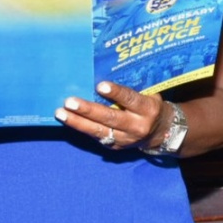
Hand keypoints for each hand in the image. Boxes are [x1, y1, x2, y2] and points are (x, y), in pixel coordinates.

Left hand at [55, 81, 170, 150]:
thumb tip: (105, 75)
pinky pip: (96, 136)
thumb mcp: (150, 95)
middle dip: (88, 110)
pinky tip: (68, 120)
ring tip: (61, 113)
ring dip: (77, 122)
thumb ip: (132, 89)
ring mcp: (125, 139)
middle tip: (70, 102)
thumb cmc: (150, 105)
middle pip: (110, 118)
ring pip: (98, 130)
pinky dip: (81, 128)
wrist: (161, 132)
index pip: (131, 100)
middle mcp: (137, 126)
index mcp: (148, 109)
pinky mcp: (115, 146)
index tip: (100, 86)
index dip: (116, 93)